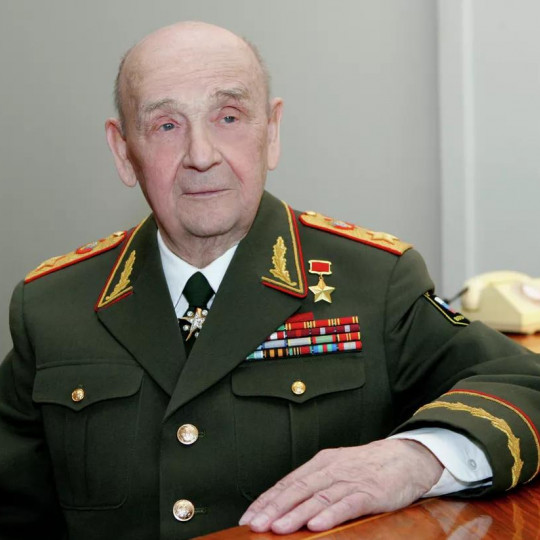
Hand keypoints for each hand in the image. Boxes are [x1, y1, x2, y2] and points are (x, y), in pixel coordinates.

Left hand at [239, 439, 442, 533]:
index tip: (248, 517)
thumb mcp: (338, 470)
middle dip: (273, 508)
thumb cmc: (368, 467)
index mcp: (321, 463)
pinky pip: (347, 504)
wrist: (405, 456)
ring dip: (296, 513)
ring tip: (278, 528)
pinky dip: (330, 514)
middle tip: (255, 524)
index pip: (288, 482)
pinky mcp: (370, 491)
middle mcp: (332, 469)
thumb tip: (287, 507)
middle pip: (297, 488)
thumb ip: (316, 485)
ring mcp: (351, 479)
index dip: (267, 500)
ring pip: (318, 496)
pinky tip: (316, 525)